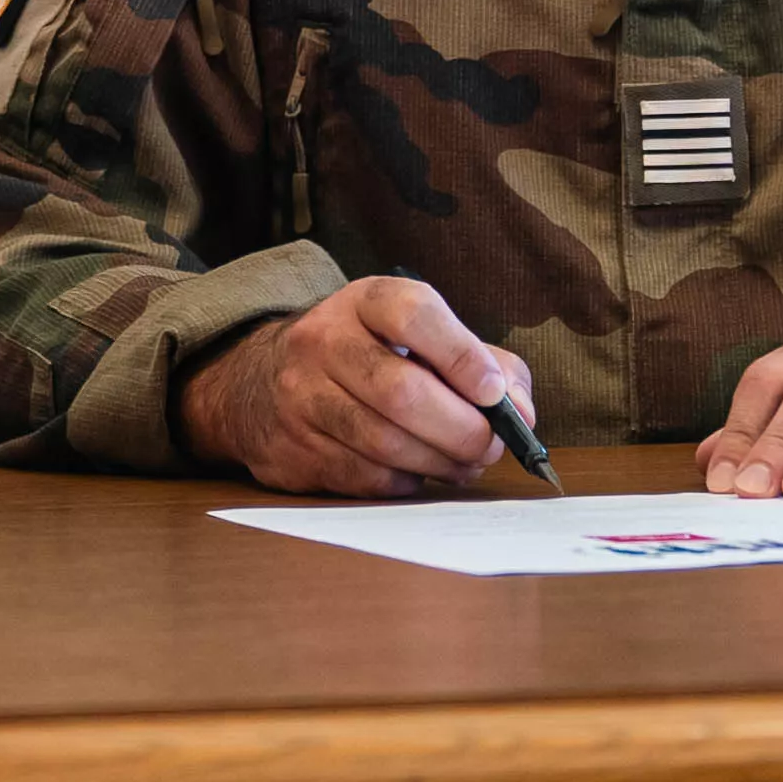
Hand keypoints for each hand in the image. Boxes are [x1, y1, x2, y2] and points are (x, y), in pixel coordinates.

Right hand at [181, 277, 536, 497]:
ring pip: (385, 442)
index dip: (462, 355)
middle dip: (461, 429)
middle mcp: (324, 340)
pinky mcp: (293, 448)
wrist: (262, 383)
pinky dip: (406, 480)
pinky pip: (365, 477)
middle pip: (402, 392)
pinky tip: (418, 470)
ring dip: (440, 463)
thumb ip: (485, 363)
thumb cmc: (367, 357)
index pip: (414, 315)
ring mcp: (301, 396)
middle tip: (490, 446)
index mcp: (365, 301)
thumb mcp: (420, 336)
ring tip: (464, 463)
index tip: (494, 393)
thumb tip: (521, 413)